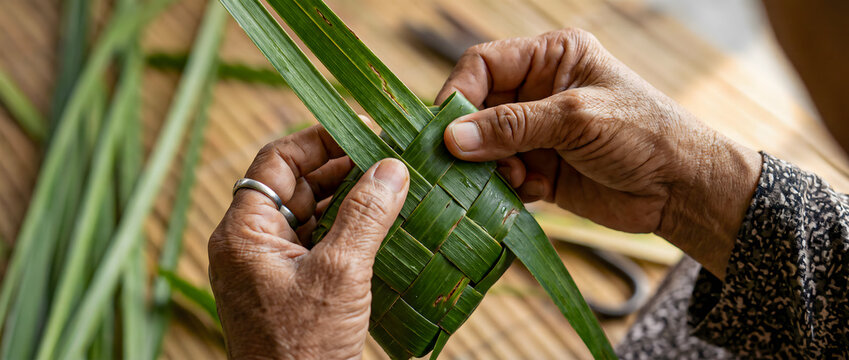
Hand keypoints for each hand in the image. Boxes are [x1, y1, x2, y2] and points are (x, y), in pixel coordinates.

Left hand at [208, 126, 409, 358]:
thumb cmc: (305, 347)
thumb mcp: (341, 273)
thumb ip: (365, 215)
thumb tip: (392, 167)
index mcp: (244, 234)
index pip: (275, 162)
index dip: (318, 141)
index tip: (363, 132)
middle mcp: (252, 245)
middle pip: (296, 186)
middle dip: (343, 170)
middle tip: (390, 159)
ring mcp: (272, 268)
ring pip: (312, 215)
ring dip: (351, 201)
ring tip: (395, 188)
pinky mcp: (293, 288)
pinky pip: (320, 244)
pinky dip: (350, 231)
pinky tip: (385, 225)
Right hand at [437, 28, 761, 277]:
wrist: (683, 189)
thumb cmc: (643, 134)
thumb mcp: (577, 118)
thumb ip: (512, 126)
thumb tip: (451, 138)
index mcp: (550, 58)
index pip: (483, 64)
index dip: (459, 92)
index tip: (446, 129)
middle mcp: (538, 92)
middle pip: (478, 108)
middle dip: (471, 137)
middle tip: (469, 163)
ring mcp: (538, 133)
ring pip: (484, 147)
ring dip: (488, 166)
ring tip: (513, 179)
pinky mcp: (540, 169)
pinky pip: (502, 177)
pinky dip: (505, 188)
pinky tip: (529, 191)